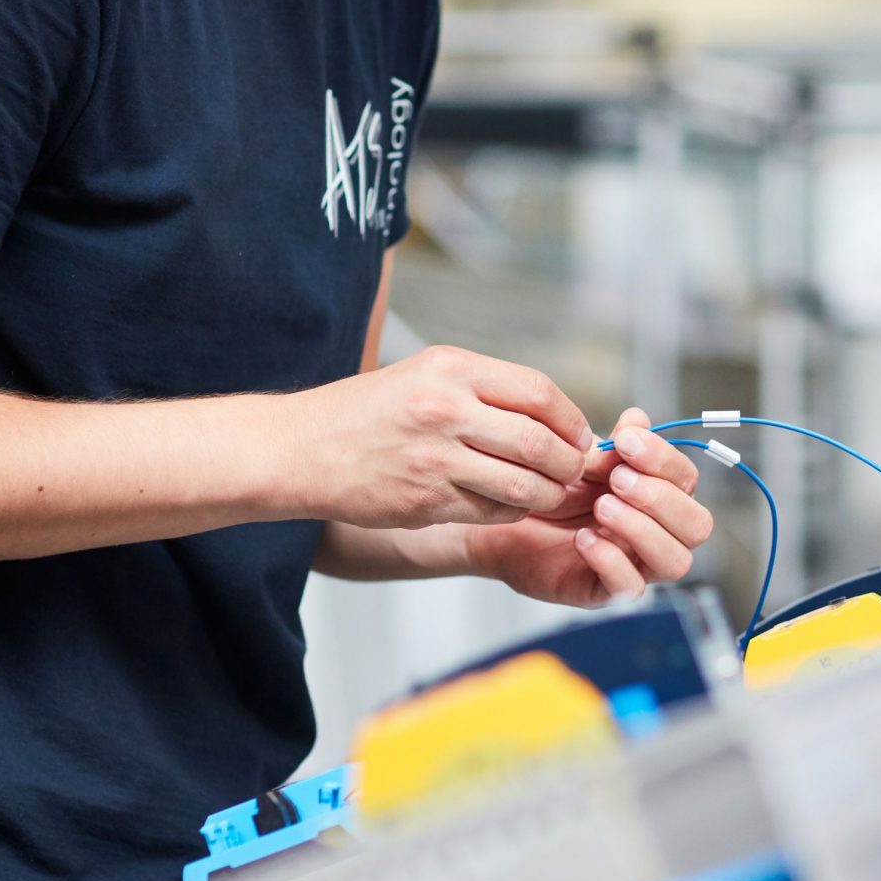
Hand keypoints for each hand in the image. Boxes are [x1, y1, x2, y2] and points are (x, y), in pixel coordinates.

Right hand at [277, 346, 592, 530]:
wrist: (300, 448)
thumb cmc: (368, 410)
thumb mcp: (425, 375)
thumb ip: (485, 390)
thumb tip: (554, 416)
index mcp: (451, 369)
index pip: (539, 392)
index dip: (572, 419)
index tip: (580, 434)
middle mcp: (445, 410)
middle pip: (540, 442)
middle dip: (569, 463)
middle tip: (574, 471)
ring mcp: (435, 459)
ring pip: (523, 485)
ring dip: (548, 494)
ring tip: (550, 493)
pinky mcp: (425, 501)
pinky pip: (492, 512)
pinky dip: (512, 512)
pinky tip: (509, 505)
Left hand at [462, 408, 714, 603]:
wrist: (506, 518)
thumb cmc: (553, 489)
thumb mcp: (583, 459)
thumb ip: (616, 444)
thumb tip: (638, 419)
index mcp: (659, 496)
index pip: (688, 481)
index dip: (664, 460)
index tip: (626, 441)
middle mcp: (657, 533)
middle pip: (697, 526)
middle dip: (660, 498)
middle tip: (616, 479)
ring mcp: (636, 565)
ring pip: (675, 561)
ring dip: (642, 529)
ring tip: (601, 507)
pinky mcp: (605, 591)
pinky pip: (630, 588)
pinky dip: (610, 559)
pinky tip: (582, 538)